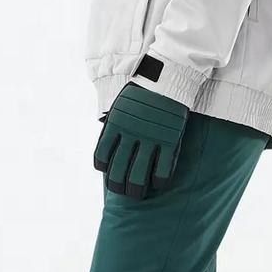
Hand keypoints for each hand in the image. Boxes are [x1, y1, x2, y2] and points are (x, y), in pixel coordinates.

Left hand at [93, 82, 188, 198]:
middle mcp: (130, 134)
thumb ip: (113, 127)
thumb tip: (107, 148)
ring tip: (137, 193)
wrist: (167, 79)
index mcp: (114, 124)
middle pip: (118, 170)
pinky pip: (163, 169)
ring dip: (135, 188)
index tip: (109, 172)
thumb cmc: (141, 94)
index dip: (104, 169)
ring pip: (138, 175)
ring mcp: (151, 138)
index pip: (101, 157)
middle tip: (122, 190)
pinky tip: (158, 184)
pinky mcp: (170, 140)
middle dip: (118, 186)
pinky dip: (159, 181)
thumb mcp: (119, 106)